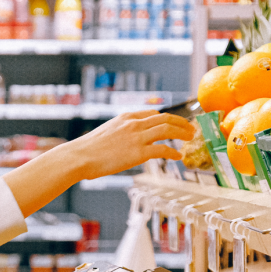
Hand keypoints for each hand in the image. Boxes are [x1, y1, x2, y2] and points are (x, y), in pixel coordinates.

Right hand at [53, 110, 194, 181]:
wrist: (79, 156)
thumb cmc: (88, 149)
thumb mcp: (106, 132)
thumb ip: (120, 132)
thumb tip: (126, 140)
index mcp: (126, 117)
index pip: (153, 113)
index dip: (168, 117)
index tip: (175, 122)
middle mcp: (134, 124)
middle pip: (165, 118)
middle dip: (181, 122)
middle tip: (191, 128)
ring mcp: (137, 137)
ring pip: (168, 130)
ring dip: (182, 133)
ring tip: (190, 138)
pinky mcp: (138, 153)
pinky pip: (163, 150)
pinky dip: (173, 153)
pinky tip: (178, 157)